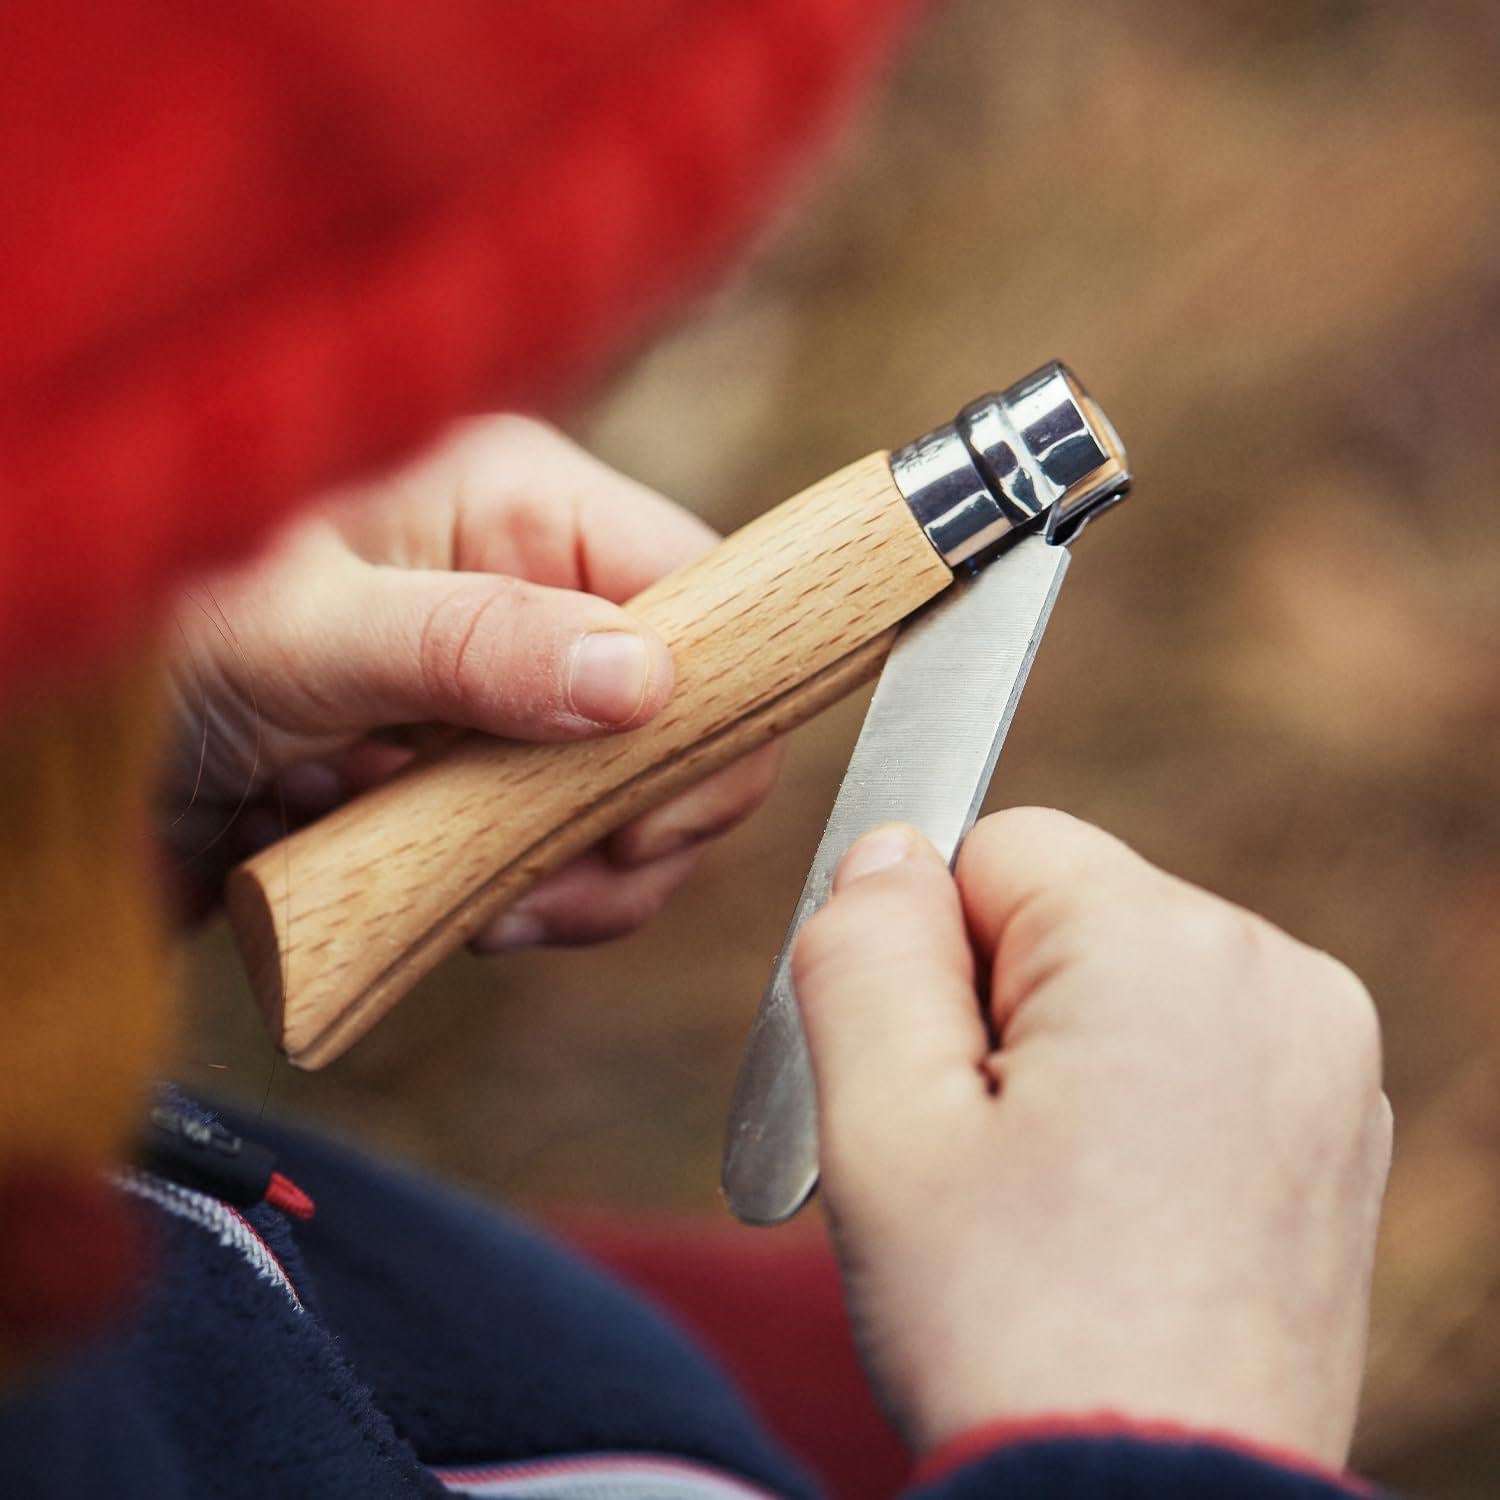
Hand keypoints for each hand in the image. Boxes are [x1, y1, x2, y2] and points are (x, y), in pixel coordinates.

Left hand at [164, 415, 779, 939]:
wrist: (41, 763)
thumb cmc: (146, 634)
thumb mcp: (302, 630)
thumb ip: (474, 643)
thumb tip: (646, 681)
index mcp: (514, 506)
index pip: (697, 586)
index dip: (711, 700)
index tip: (654, 807)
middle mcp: (529, 597)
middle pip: (683, 711)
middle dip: (645, 814)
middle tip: (561, 879)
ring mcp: (507, 701)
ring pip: (632, 798)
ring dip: (582, 872)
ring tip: (493, 906)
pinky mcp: (473, 786)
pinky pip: (561, 853)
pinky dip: (532, 899)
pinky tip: (467, 912)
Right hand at [793, 808, 1390, 1465]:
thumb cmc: (1005, 1327)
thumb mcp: (880, 1121)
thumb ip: (865, 948)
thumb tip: (891, 850)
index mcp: (1168, 945)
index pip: (997, 846)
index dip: (930, 956)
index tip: (934, 1082)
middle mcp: (1279, 973)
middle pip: (1067, 913)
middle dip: (997, 1007)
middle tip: (983, 1158)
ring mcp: (1326, 1056)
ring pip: (1124, 983)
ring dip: (1061, 1060)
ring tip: (1048, 1202)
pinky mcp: (1338, 1130)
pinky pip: (1194, 1051)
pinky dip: (1138, 1106)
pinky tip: (1116, 1221)